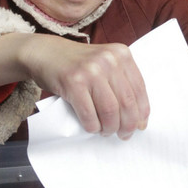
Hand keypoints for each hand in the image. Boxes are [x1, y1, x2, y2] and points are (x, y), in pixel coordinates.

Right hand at [20, 37, 148, 137]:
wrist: (45, 53)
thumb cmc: (77, 63)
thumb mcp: (104, 62)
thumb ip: (120, 82)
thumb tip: (138, 118)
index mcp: (121, 54)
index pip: (139, 89)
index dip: (141, 111)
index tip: (140, 125)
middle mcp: (108, 60)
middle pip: (126, 102)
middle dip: (128, 124)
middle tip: (124, 135)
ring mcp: (90, 70)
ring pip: (110, 111)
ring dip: (110, 128)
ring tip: (106, 132)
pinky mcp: (73, 82)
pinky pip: (89, 114)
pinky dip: (93, 126)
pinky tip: (92, 128)